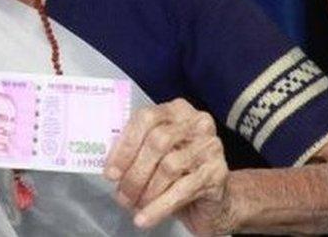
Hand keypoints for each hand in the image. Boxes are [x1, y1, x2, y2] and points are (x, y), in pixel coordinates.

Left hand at [104, 99, 228, 232]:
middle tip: (121, 195)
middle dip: (134, 172)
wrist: (213, 199)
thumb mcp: (156, 154)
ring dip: (146, 190)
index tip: (111, 172)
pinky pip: (182, 190)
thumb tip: (112, 167)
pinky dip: (158, 207)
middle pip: (158, 141)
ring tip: (133, 205)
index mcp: (177, 110)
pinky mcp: (217, 172)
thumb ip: (136, 150)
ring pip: (169, 166)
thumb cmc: (179, 172)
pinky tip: (145, 218)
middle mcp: (197, 123)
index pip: (146, 118)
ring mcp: (210, 146)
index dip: (125, 146)